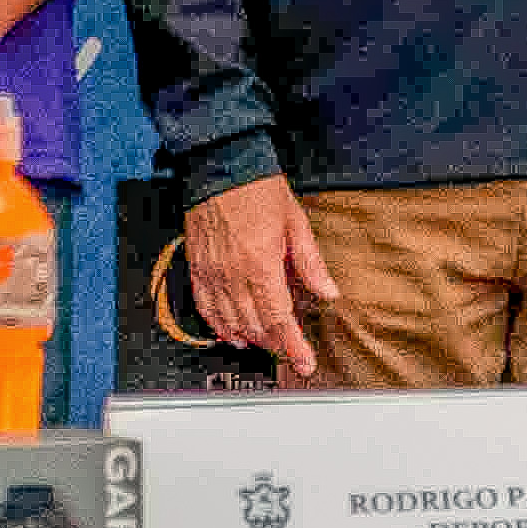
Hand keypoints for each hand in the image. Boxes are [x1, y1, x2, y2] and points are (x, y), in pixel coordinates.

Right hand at [182, 172, 344, 378]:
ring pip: (230, 321)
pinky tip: (229, 333)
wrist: (221, 165)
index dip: (293, 346)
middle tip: (291, 351)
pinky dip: (217, 325)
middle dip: (275, 343)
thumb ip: (310, 263)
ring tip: (265, 345)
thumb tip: (328, 292)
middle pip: (256, 324)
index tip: (304, 363)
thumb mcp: (296, 222)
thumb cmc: (258, 188)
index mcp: (261, 265)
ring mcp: (212, 273)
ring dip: (249, 338)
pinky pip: (205, 306)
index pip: (279, 318)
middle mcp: (234, 274)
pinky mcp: (197, 267)